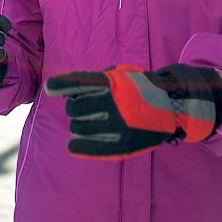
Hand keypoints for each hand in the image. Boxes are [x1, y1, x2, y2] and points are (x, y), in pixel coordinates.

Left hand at [44, 63, 221, 158]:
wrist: (172, 106)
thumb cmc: (141, 89)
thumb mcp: (121, 75)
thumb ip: (95, 80)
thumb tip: (65, 89)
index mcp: (113, 83)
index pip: (80, 83)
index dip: (61, 85)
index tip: (49, 88)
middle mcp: (114, 103)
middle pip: (75, 108)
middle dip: (75, 108)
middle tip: (80, 109)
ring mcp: (118, 125)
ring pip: (79, 127)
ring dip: (78, 125)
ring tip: (87, 124)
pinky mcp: (123, 144)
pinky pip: (90, 147)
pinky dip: (78, 145)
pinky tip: (74, 144)